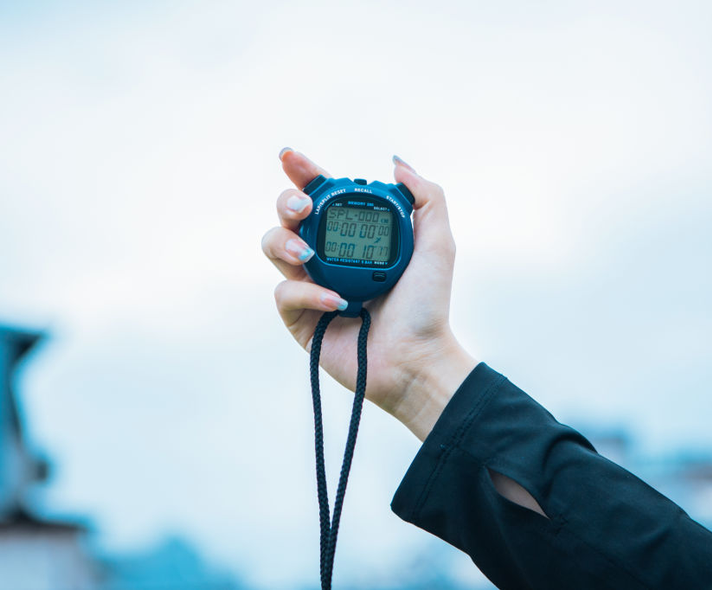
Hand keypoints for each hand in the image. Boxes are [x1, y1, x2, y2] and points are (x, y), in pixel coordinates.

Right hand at [261, 149, 476, 439]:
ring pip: (274, 248)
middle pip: (288, 217)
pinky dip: (308, 293)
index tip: (292, 159)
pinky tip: (338, 302)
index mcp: (355, 236)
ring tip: (307, 257)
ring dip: (284, 243)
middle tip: (303, 209)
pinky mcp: (301, 319)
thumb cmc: (428, 306)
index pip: (322, 196)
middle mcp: (328, 257)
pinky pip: (285, 294)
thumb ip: (426, 198)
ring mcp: (311, 287)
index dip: (303, 175)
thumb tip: (396, 163)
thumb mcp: (437, 244)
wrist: (417, 358)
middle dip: (287, 203)